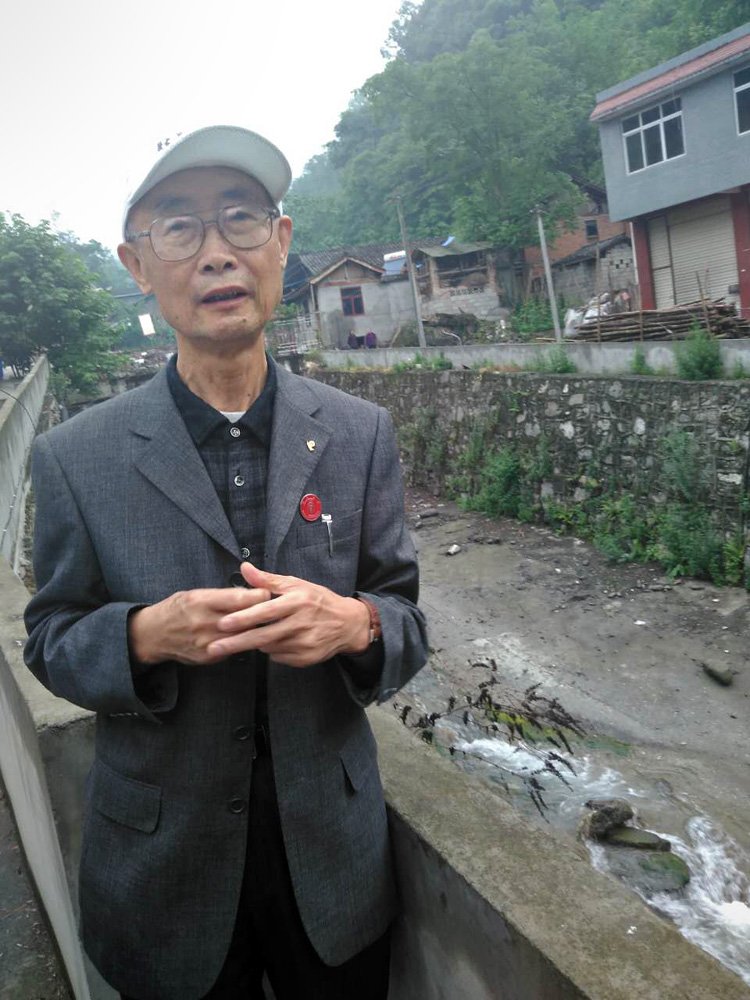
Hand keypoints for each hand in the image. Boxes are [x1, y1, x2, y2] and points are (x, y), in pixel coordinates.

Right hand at [128, 584, 272, 665]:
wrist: (154, 634)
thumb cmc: (177, 608)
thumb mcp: (195, 593)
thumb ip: (221, 595)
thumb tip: (249, 591)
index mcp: (201, 602)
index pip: (238, 599)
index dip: (258, 595)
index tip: (268, 592)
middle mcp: (204, 623)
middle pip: (244, 619)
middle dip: (262, 613)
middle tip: (276, 608)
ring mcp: (207, 643)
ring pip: (242, 636)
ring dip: (256, 629)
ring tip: (268, 622)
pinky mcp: (209, 657)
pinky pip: (233, 648)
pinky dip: (243, 641)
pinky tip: (251, 636)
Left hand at [206, 562, 370, 667]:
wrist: (348, 623)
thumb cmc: (318, 600)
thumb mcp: (296, 584)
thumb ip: (268, 580)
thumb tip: (244, 567)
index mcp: (297, 601)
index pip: (266, 611)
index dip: (243, 618)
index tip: (223, 623)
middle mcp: (301, 623)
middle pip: (263, 636)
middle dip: (237, 642)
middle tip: (214, 647)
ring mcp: (305, 643)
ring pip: (269, 647)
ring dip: (255, 644)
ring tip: (245, 638)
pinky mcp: (306, 658)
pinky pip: (279, 657)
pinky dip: (272, 651)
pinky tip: (275, 642)